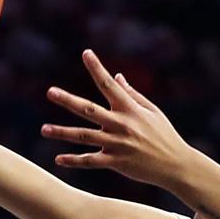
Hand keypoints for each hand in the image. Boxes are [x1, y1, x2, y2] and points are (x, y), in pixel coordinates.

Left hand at [41, 50, 192, 187]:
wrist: (176, 165)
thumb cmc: (165, 135)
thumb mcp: (152, 111)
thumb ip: (132, 94)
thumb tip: (116, 76)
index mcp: (130, 109)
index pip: (109, 85)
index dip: (97, 68)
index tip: (86, 53)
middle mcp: (121, 124)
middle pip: (89, 110)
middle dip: (68, 100)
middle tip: (50, 92)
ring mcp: (117, 144)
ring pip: (84, 136)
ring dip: (62, 132)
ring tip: (44, 129)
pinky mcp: (116, 162)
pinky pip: (90, 161)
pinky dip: (74, 160)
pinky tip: (58, 159)